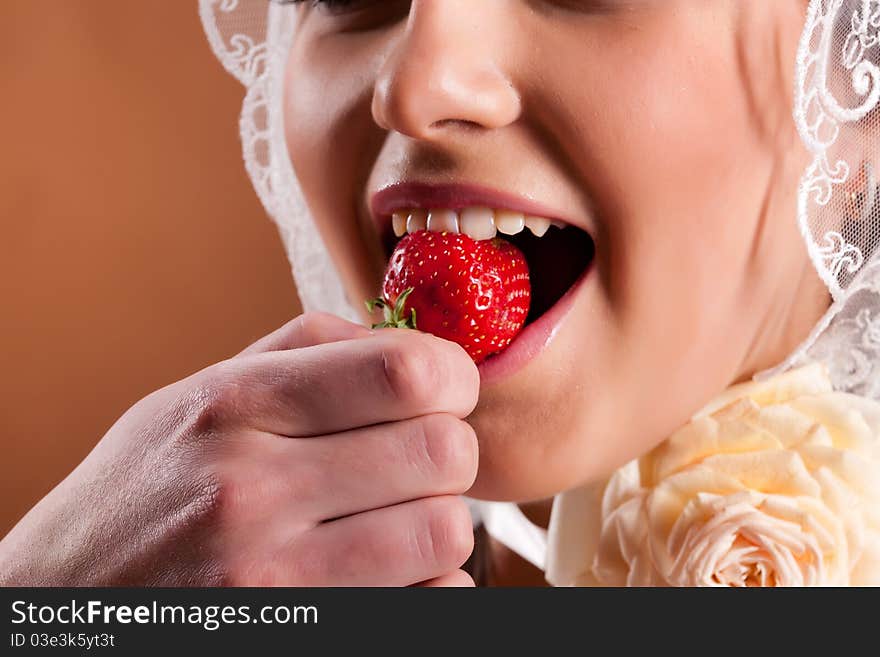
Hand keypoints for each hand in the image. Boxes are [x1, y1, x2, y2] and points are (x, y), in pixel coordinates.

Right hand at [0, 312, 479, 585]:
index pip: (403, 372)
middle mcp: (252, 490)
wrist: (65, 598)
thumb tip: (407, 338)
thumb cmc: (148, 487)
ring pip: (445, 533)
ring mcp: (273, 577)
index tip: (446, 388)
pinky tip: (384, 569)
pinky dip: (429, 583)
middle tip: (419, 456)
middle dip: (449, 448)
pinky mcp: (302, 635)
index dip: (452, 376)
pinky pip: (432, 602)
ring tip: (395, 514)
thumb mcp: (198, 393)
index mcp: (235, 406)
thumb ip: (303, 350)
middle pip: (442, 452)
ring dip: (438, 519)